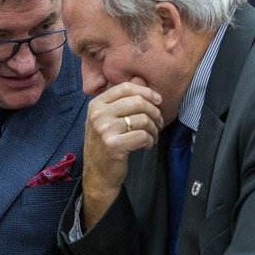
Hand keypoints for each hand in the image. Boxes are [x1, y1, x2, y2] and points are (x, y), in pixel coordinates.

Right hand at [81, 79, 162, 229]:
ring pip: (142, 119)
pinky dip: (150, 140)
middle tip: (158, 122)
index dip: (146, 91)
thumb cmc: (106, 145)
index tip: (158, 100)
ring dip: (153, 129)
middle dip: (154, 112)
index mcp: (96, 104)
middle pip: (137, 102)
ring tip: (152, 136)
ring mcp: (104, 130)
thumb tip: (141, 80)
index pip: (125, 87)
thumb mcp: (108, 119)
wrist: (98, 174)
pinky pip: (142, 135)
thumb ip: (123, 100)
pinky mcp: (114, 145)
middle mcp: (98, 115)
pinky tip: (146, 145)